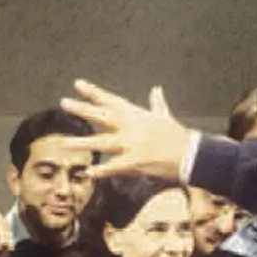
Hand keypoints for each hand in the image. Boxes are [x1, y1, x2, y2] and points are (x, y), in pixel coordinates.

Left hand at [58, 83, 191, 180]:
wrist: (192, 153)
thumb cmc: (177, 135)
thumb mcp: (164, 116)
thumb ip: (157, 103)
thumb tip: (156, 89)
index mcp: (136, 114)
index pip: (111, 100)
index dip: (94, 92)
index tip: (77, 84)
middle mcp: (131, 126)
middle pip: (102, 115)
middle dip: (82, 109)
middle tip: (64, 102)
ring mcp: (133, 143)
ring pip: (103, 142)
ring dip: (83, 143)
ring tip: (64, 143)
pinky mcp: (137, 160)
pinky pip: (116, 166)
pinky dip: (102, 170)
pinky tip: (89, 172)